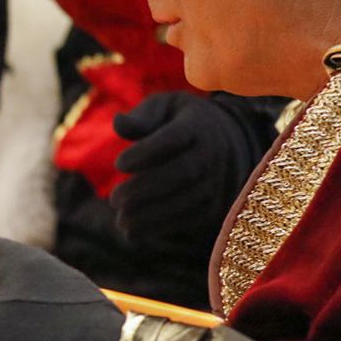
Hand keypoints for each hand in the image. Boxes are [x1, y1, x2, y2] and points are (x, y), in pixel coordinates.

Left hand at [111, 92, 279, 256]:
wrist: (225, 143)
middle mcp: (212, 154)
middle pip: (181, 173)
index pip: (174, 137)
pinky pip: (189, 220)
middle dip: (144, 189)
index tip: (119, 164)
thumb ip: (141, 116)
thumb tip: (118, 123)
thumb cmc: (180, 123)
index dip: (146, 152)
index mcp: (198, 125)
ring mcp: (216, 182)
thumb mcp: (163, 108)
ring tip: (120, 219)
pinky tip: (133, 232)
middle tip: (114, 199)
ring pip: (186, 200)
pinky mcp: (214, 206)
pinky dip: (159, 228)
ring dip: (150, 214)